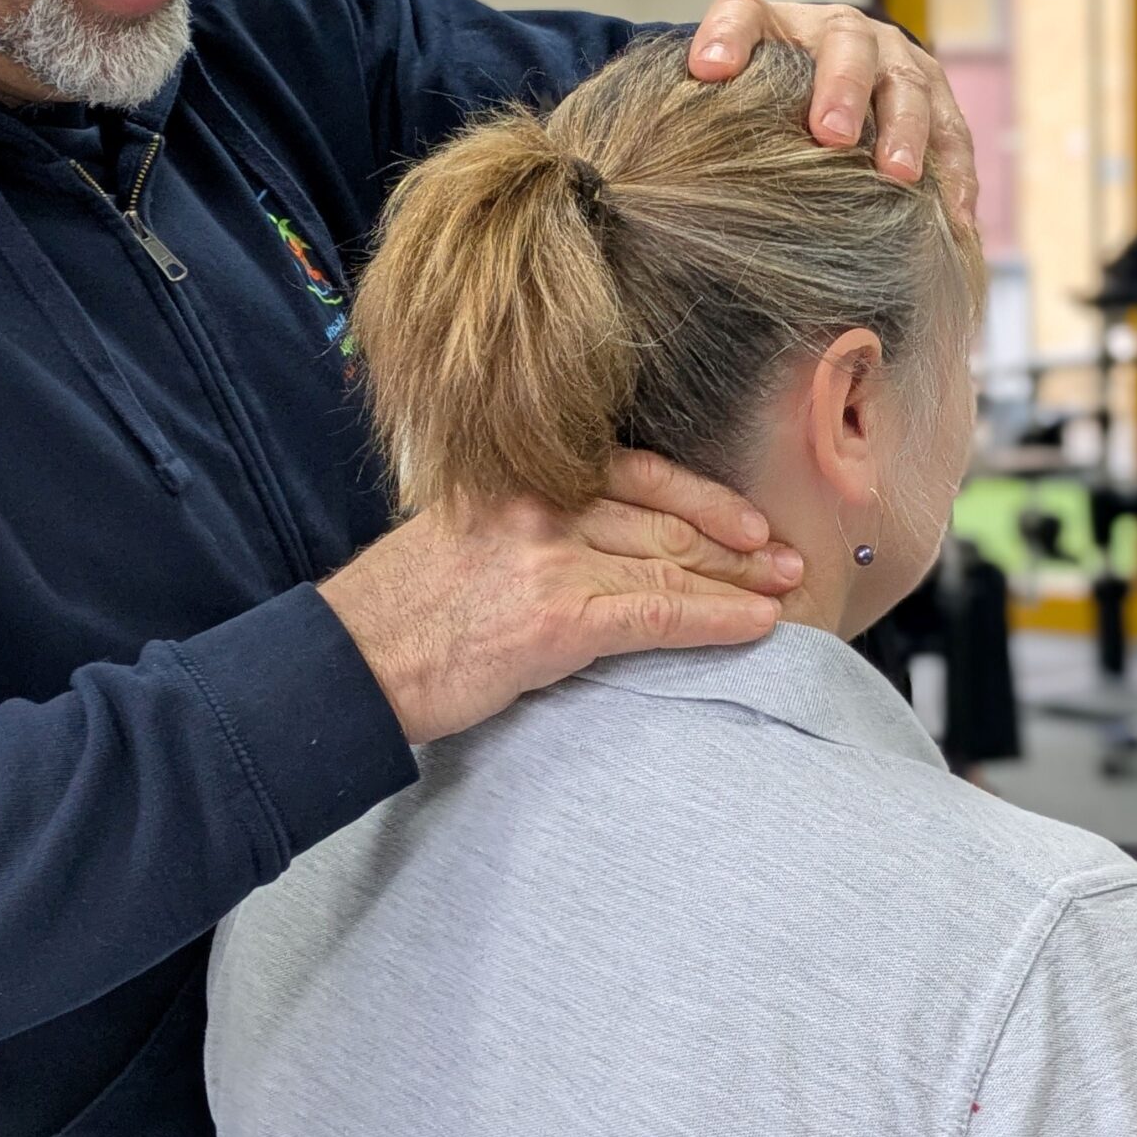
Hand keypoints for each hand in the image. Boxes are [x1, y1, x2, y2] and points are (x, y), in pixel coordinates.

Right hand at [319, 451, 801, 745]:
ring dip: (740, 579)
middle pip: (663, 516)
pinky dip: (715, 619)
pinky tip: (753, 624)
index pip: (634, 474)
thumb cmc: (397, 614)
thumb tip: (587, 545)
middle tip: (788, 555)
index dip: (700, 497)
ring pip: (671, 563)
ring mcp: (551, 560)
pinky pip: (658, 613)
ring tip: (787, 590)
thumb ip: (523, 528)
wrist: (348, 662)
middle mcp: (541, 508)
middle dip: (735, 539)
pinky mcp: (557, 619)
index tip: (744, 519)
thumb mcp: (458, 537)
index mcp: (519, 482)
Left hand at [687, 0, 977, 223]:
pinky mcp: (937, 101)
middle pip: (845, 47)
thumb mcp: (729, 104)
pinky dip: (953, 176)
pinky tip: (950, 218)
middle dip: (840, 89)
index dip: (727, 35)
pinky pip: (952, 137)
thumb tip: (653, 186)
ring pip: (907, 87)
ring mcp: (896, 63)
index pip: (744, 12)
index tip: (707, 69)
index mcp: (777, 24)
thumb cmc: (764, 106)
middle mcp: (842, 32)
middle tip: (829, 135)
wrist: (825, 84)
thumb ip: (698, 119)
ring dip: (904, 131)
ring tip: (896, 176)